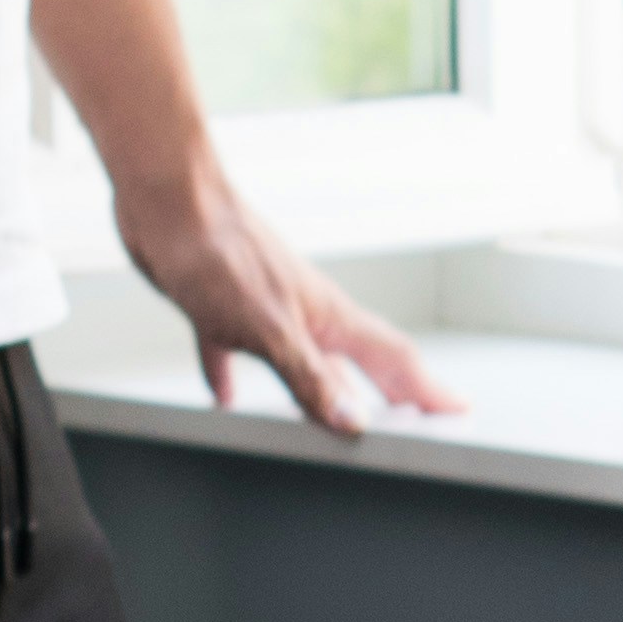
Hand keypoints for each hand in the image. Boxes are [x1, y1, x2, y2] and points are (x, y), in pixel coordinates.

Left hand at [118, 158, 456, 439]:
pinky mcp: (219, 305)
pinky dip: (233, 376)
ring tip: (333, 419)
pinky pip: (233, 350)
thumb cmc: (218, 249)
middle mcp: (304, 312)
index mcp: (328, 316)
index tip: (457, 409)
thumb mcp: (270, 329)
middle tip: (413, 420)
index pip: (393, 359)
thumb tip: (351, 421)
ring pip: (303, 357)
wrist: (165, 200)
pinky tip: (226, 396)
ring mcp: (263, 306)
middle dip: (389, 393)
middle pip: (356, 362)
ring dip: (321, 388)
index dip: (427, 388)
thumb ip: (310, 377)